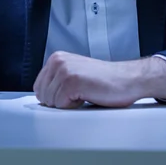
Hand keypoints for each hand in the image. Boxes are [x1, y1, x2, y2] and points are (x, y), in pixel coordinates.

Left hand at [33, 51, 165, 108]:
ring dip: (67, 104)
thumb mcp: (74, 74)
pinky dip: (73, 107)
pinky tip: (87, 96)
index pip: (38, 87)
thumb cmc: (104, 81)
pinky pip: (60, 105)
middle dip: (59, 102)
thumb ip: (56, 80)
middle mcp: (58, 61)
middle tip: (80, 94)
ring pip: (50, 102)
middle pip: (42, 96)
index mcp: (57, 58)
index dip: (53, 98)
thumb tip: (41, 97)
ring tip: (84, 93)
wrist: (127, 79)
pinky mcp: (71, 81)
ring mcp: (64, 70)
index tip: (70, 94)